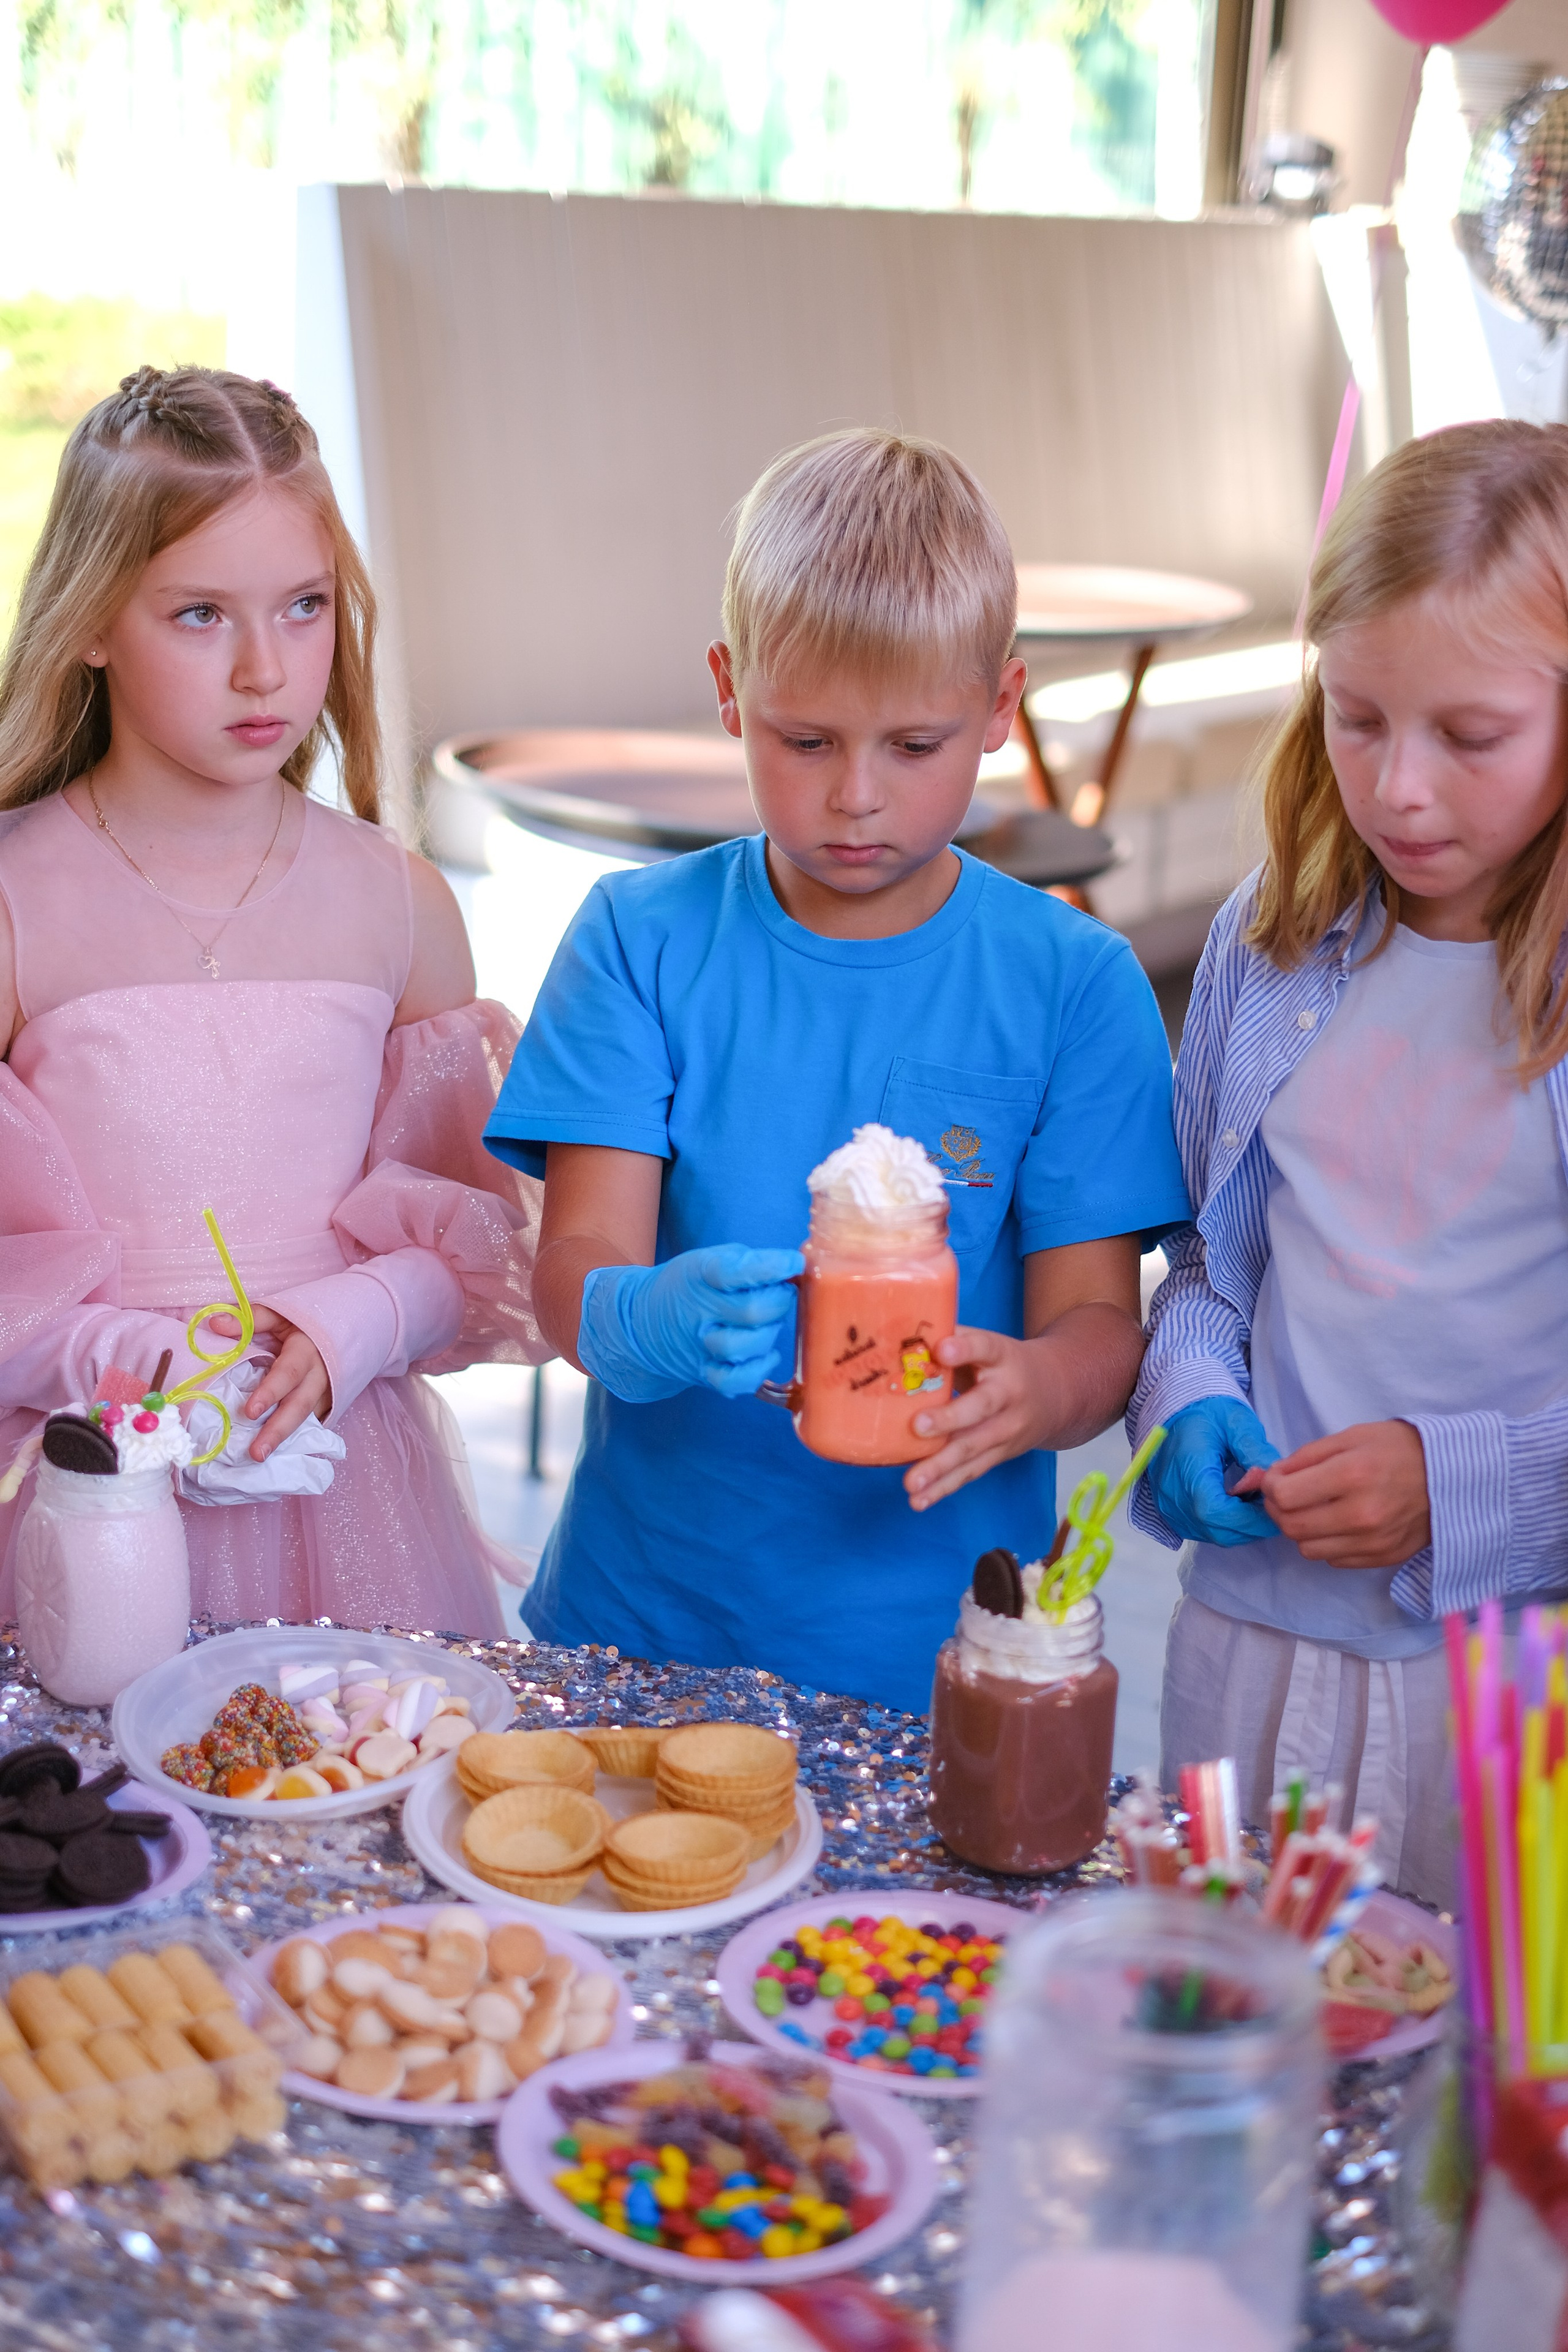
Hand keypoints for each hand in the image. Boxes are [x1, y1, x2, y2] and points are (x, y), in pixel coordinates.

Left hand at [207, 1307, 332, 1461]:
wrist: (342, 1332)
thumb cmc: (302, 1325)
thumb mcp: (280, 1315)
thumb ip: (250, 1319)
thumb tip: (215, 1323)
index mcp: (306, 1351)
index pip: (288, 1373)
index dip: (270, 1392)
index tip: (250, 1411)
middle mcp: (318, 1376)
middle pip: (299, 1406)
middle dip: (277, 1430)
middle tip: (256, 1453)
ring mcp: (323, 1394)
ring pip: (304, 1421)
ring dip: (282, 1442)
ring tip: (258, 1458)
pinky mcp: (323, 1406)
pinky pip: (307, 1425)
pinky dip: (290, 1441)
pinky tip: (272, 1456)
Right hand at [579, 1246, 804, 1401]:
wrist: (640, 1322)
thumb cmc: (688, 1286)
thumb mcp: (709, 1260)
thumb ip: (749, 1263)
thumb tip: (795, 1267)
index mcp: (700, 1275)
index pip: (735, 1271)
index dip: (771, 1267)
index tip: (794, 1262)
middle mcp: (698, 1312)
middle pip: (751, 1312)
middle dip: (780, 1301)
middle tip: (784, 1293)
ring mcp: (700, 1346)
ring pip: (744, 1346)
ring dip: (769, 1333)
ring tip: (771, 1322)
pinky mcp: (702, 1372)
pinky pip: (733, 1381)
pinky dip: (757, 1371)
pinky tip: (768, 1356)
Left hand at [904, 1326, 1056, 1510]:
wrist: (1056, 1393)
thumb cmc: (1002, 1364)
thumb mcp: (987, 1345)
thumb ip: (951, 1342)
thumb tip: (897, 1339)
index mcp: (1002, 1357)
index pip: (985, 1348)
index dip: (965, 1348)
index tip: (942, 1348)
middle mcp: (1008, 1394)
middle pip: (981, 1407)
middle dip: (949, 1419)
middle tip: (918, 1426)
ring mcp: (1006, 1429)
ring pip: (972, 1448)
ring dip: (940, 1468)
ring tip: (911, 1483)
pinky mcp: (998, 1455)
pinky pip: (970, 1472)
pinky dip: (943, 1488)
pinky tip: (918, 1500)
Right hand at [1143, 1395, 1280, 1545]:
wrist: (1175, 1409)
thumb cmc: (1207, 1411)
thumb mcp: (1236, 1421)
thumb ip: (1255, 1450)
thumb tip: (1276, 1480)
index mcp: (1188, 1467)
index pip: (1216, 1511)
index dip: (1249, 1518)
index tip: (1274, 1508)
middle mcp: (1172, 1492)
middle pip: (1214, 1528)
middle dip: (1249, 1525)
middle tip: (1272, 1508)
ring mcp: (1167, 1504)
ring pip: (1208, 1534)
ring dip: (1237, 1528)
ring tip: (1256, 1506)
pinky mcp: (1169, 1510)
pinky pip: (1199, 1530)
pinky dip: (1222, 1526)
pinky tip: (1237, 1508)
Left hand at [1254, 1420, 1429, 1567]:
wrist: (1454, 1476)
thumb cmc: (1399, 1448)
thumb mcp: (1351, 1436)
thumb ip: (1306, 1457)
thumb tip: (1271, 1477)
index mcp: (1351, 1475)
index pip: (1284, 1496)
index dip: (1270, 1486)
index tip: (1277, 1477)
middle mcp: (1361, 1515)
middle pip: (1291, 1526)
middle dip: (1278, 1509)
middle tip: (1286, 1494)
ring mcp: (1373, 1542)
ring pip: (1307, 1548)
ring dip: (1301, 1529)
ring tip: (1315, 1508)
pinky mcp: (1383, 1558)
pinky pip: (1333, 1559)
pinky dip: (1327, 1542)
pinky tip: (1338, 1522)